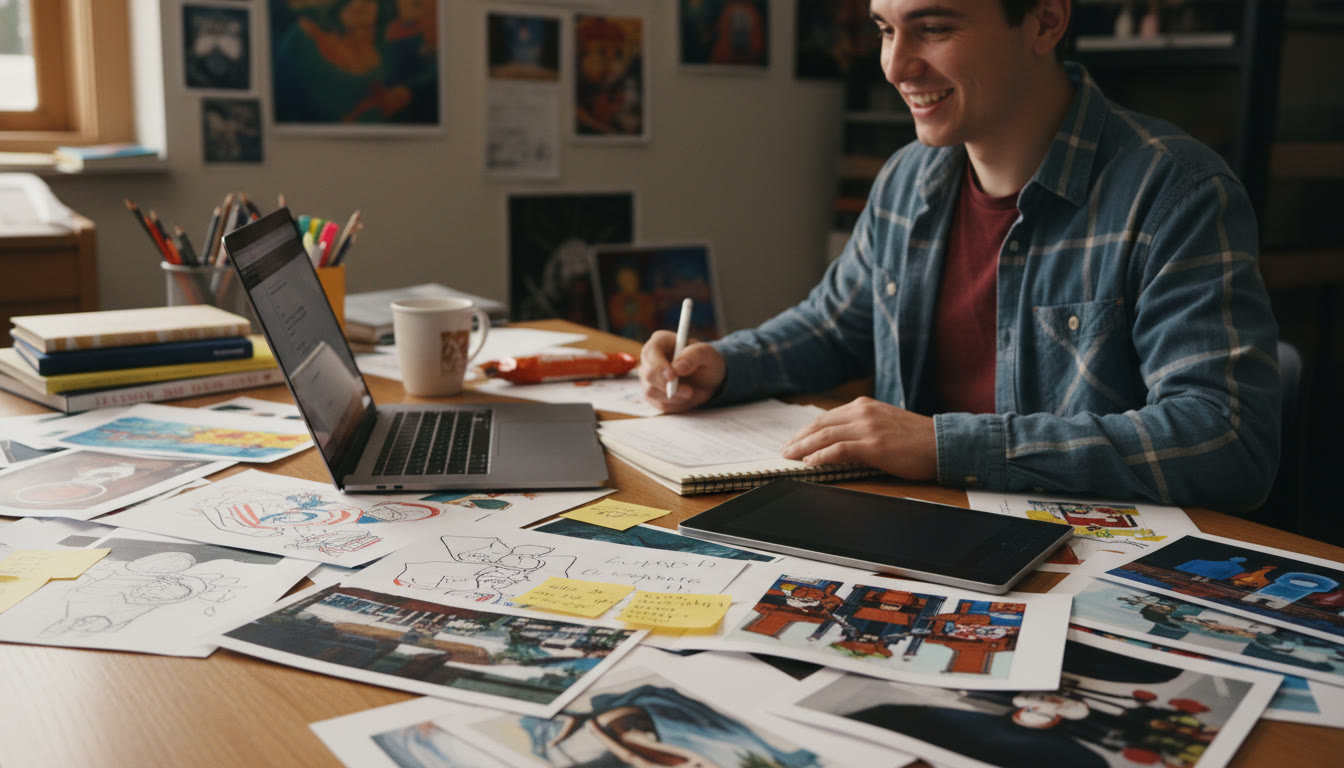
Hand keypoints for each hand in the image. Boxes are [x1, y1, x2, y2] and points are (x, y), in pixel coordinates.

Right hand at [638, 330, 724, 412]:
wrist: (707, 380)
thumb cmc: (706, 362)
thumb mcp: (708, 354)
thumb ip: (694, 355)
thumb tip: (678, 366)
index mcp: (661, 341)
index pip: (650, 351)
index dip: (658, 364)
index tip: (672, 376)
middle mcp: (650, 359)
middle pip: (648, 374)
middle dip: (668, 385)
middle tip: (689, 391)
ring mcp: (648, 377)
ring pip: (651, 391)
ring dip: (675, 396)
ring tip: (691, 392)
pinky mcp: (651, 394)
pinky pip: (658, 403)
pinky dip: (675, 404)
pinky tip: (685, 397)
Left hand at [780, 396, 936, 480]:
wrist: (942, 442)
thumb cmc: (916, 438)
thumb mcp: (884, 424)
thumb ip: (861, 428)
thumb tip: (836, 442)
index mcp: (864, 406)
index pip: (826, 417)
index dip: (806, 430)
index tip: (793, 441)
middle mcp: (862, 412)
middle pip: (820, 425)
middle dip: (798, 439)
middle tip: (783, 451)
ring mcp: (868, 428)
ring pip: (825, 435)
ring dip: (803, 447)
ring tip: (789, 457)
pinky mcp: (874, 445)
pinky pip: (839, 449)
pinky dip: (822, 455)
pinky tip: (810, 462)